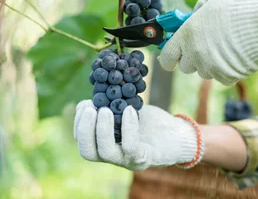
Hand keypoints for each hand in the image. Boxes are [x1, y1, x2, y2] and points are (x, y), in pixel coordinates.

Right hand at [74, 100, 201, 169]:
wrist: (178, 134)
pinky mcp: (145, 157)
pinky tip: (130, 110)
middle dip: (84, 129)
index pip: (84, 143)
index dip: (79, 124)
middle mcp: (115, 156)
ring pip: (105, 152)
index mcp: (107, 146)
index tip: (85, 104)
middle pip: (88, 152)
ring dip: (101, 128)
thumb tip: (94, 96)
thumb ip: (111, 107)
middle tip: (91, 108)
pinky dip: (127, 127)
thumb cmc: (151, 122)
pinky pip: (130, 146)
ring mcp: (129, 160)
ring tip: (105, 109)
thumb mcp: (127, 112)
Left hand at [159, 0, 257, 84]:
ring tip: (226, 47)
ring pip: (204, 71)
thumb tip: (193, 18)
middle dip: (192, 58)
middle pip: (186, 67)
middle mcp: (195, 54)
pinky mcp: (226, 77)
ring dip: (210, 63)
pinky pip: (221, 77)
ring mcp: (210, 68)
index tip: (172, 58)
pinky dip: (226, 70)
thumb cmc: (240, 8)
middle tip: (205, 46)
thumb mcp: (213, 0)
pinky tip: (236, 55)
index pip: (167, 58)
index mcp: (187, 35)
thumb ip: (197, 12)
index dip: (169, 59)